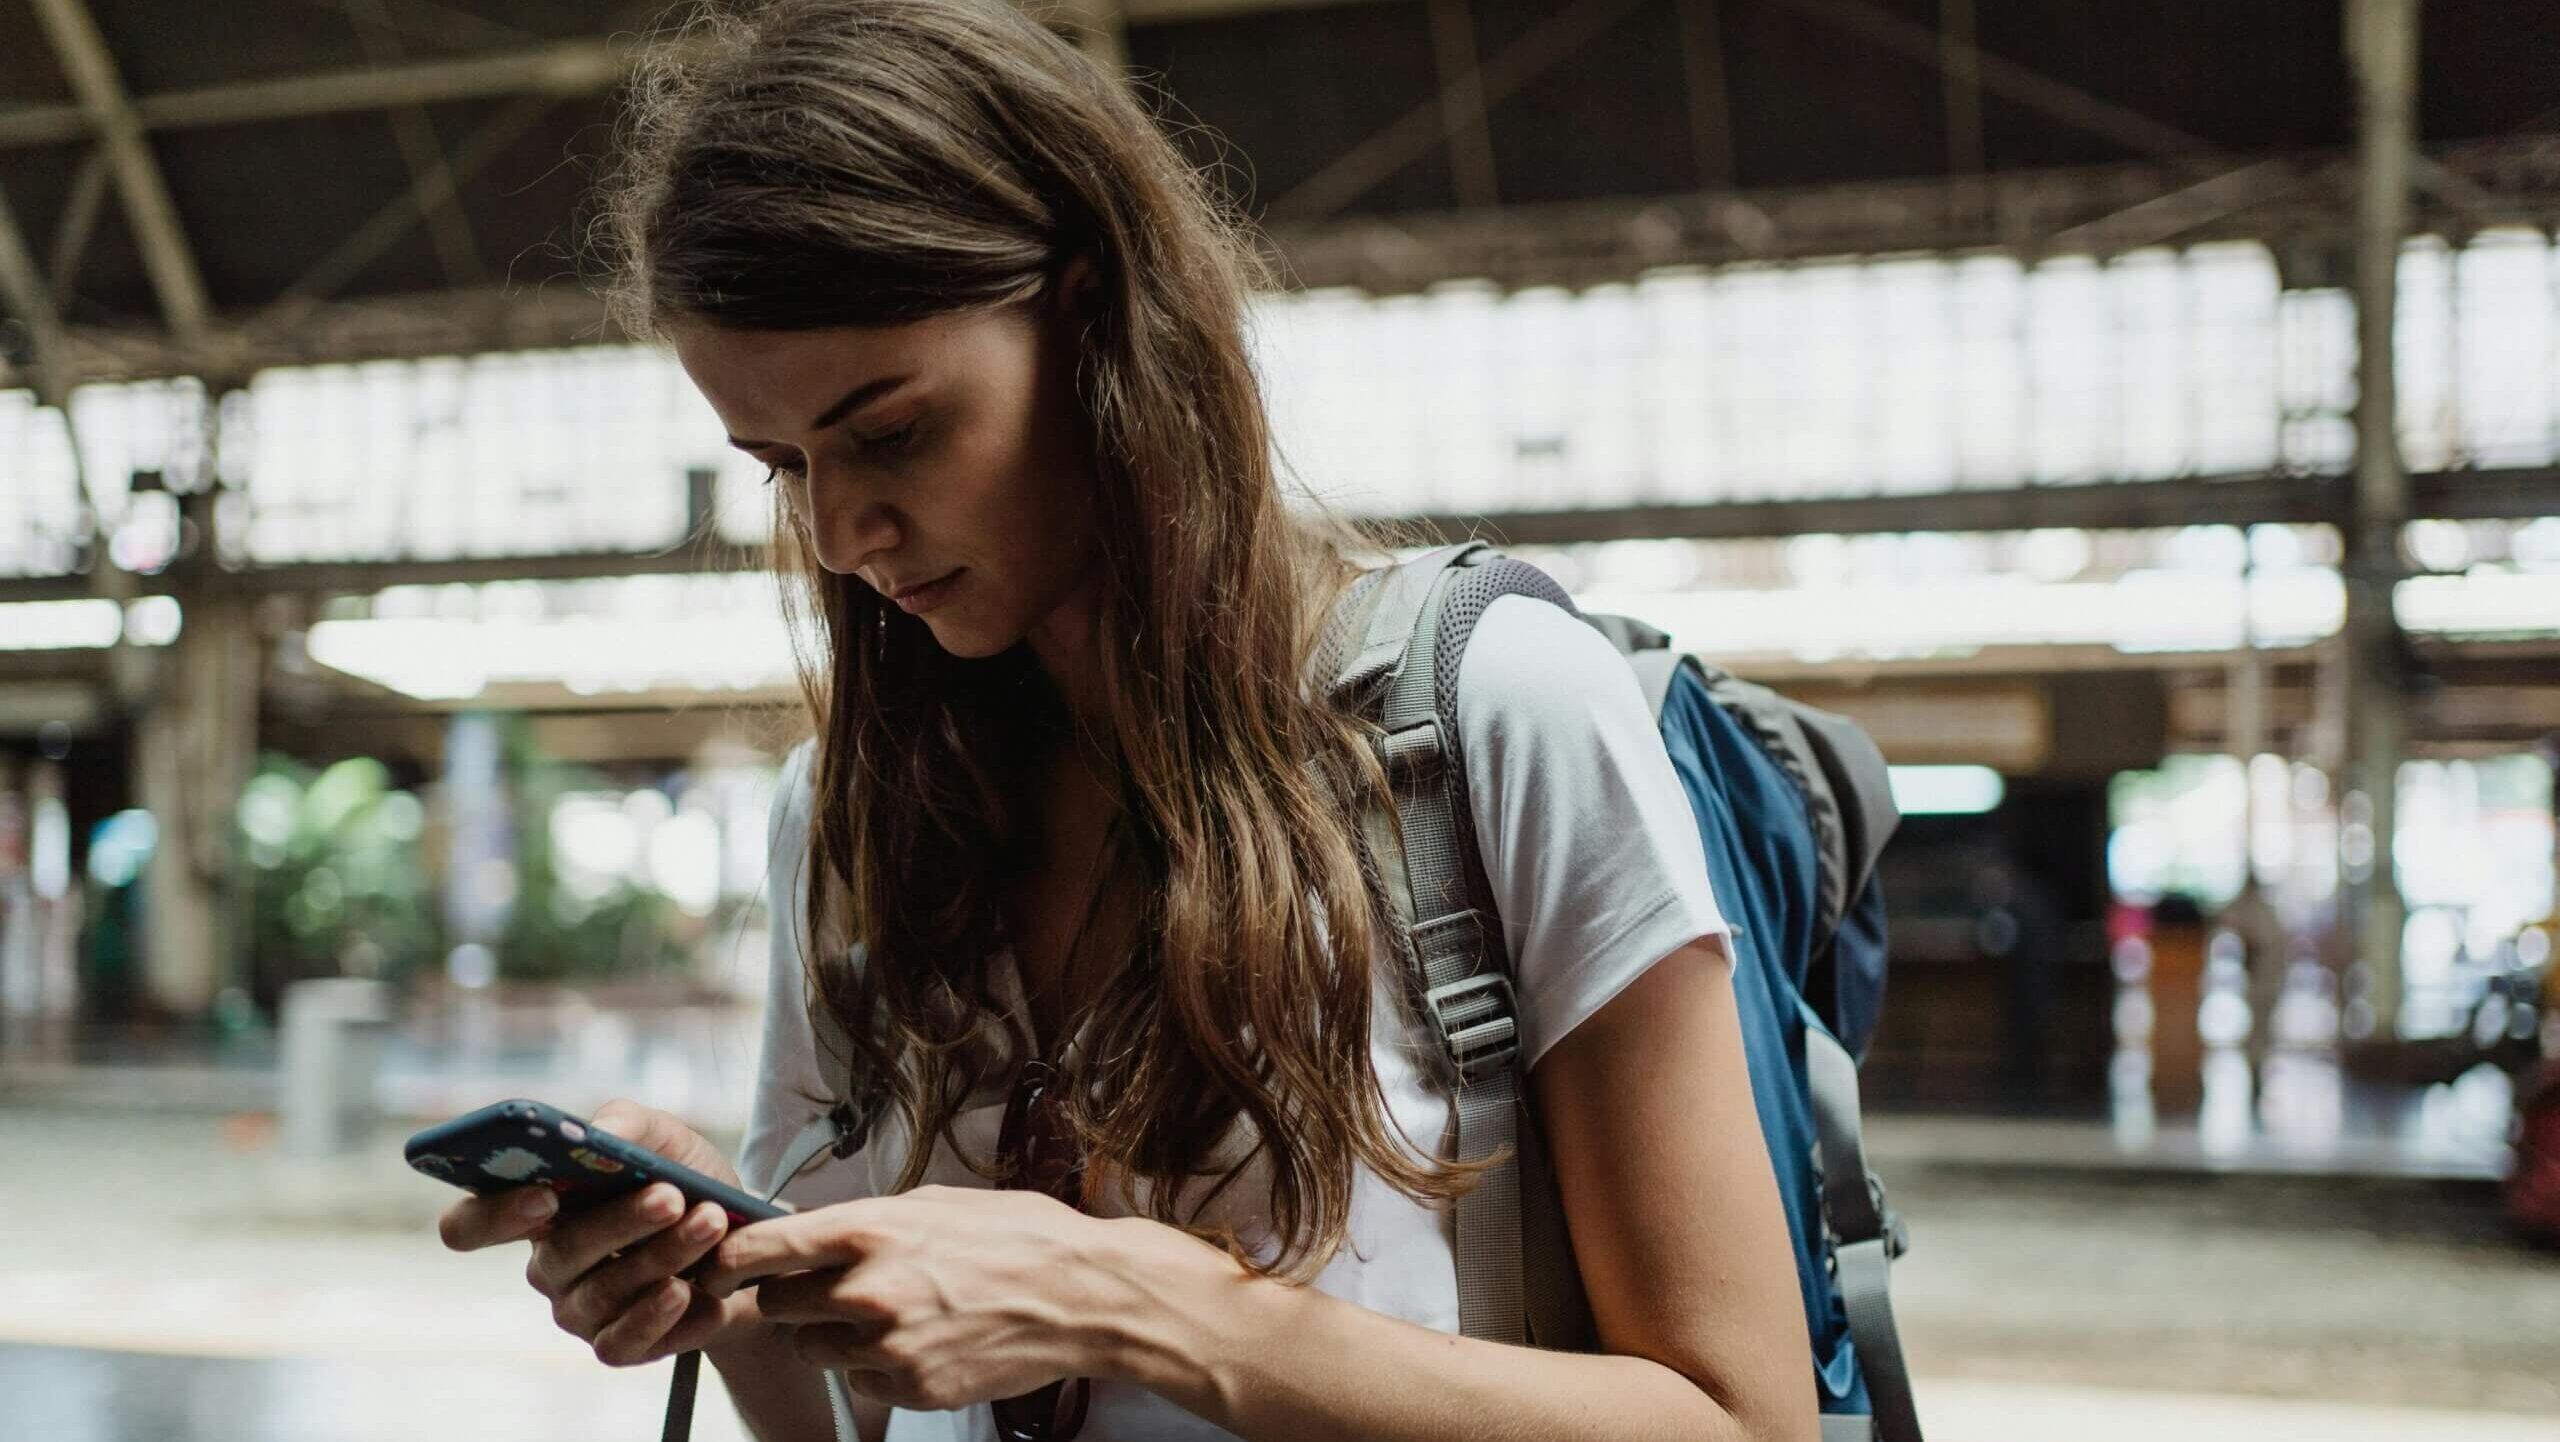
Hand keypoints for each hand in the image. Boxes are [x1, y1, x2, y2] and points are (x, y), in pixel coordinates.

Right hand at [434, 1098, 762, 1366]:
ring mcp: (578, 1310)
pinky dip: (664, 1316)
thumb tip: (600, 1133)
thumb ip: (626, 1125)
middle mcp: (548, 1265)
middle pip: (557, 1255)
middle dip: (619, 1222)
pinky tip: (694, 1290)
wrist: (750, 1241)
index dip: (495, 1215)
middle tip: (671, 1196)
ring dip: (663, 1255)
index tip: (545, 1195)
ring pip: (604, 1293)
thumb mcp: (664, 1139)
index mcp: (536, 1210)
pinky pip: (625, 1342)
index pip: (470, 1225)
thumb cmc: (687, 1182)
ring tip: (711, 1222)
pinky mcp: (617, 1345)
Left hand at [695, 1185, 1140, 1412]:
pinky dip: (874, 1365)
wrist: (1081, 1294)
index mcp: (871, 1230)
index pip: (761, 1248)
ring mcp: (888, 1344)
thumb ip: (866, 1221)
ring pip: (812, 1347)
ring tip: (885, 1313)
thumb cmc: (1016, 1237)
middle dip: (791, 1296)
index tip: (717, 1263)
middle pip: (776, 1305)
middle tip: (827, 1287)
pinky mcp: (910, 1387)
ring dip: (831, 1333)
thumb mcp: (934, 1202)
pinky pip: (858, 1379)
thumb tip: (810, 1232)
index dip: (727, 1258)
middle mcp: (869, 1288)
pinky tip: (918, 1341)